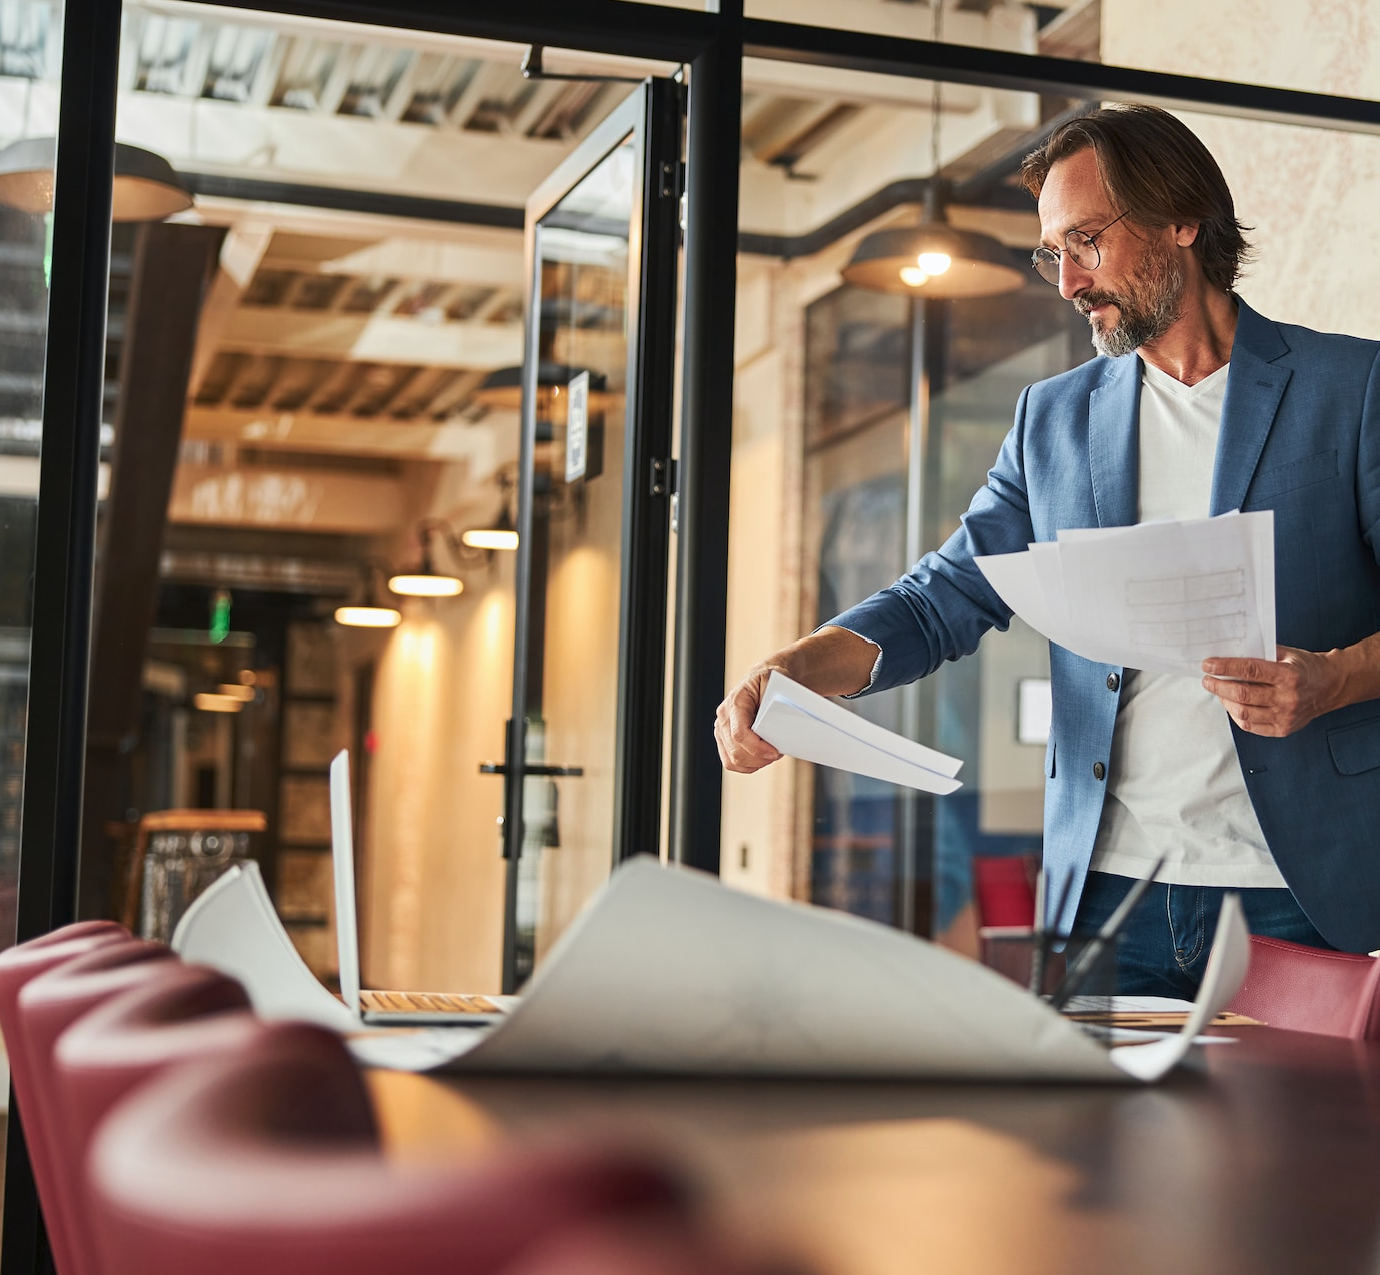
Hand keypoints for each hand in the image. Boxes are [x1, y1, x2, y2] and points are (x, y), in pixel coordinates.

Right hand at [715, 664, 784, 773]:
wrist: (763, 679)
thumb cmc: (771, 681)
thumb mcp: (776, 684)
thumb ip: (775, 705)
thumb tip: (779, 727)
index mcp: (735, 702)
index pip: (739, 733)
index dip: (757, 748)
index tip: (775, 753)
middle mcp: (723, 717)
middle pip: (736, 751)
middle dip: (759, 759)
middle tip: (778, 753)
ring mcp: (721, 729)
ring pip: (732, 760)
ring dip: (755, 763)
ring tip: (770, 755)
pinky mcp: (723, 739)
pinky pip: (731, 762)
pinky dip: (747, 766)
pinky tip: (761, 759)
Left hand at [1200, 646, 1342, 736]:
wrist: (1331, 686)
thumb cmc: (1306, 668)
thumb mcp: (1287, 654)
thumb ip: (1260, 655)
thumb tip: (1227, 655)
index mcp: (1289, 675)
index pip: (1250, 671)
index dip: (1225, 667)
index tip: (1208, 664)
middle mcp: (1287, 698)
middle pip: (1242, 695)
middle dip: (1218, 686)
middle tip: (1207, 680)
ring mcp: (1285, 716)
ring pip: (1243, 712)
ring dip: (1224, 701)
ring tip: (1218, 692)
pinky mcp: (1283, 729)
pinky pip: (1251, 725)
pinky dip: (1236, 715)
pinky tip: (1232, 705)